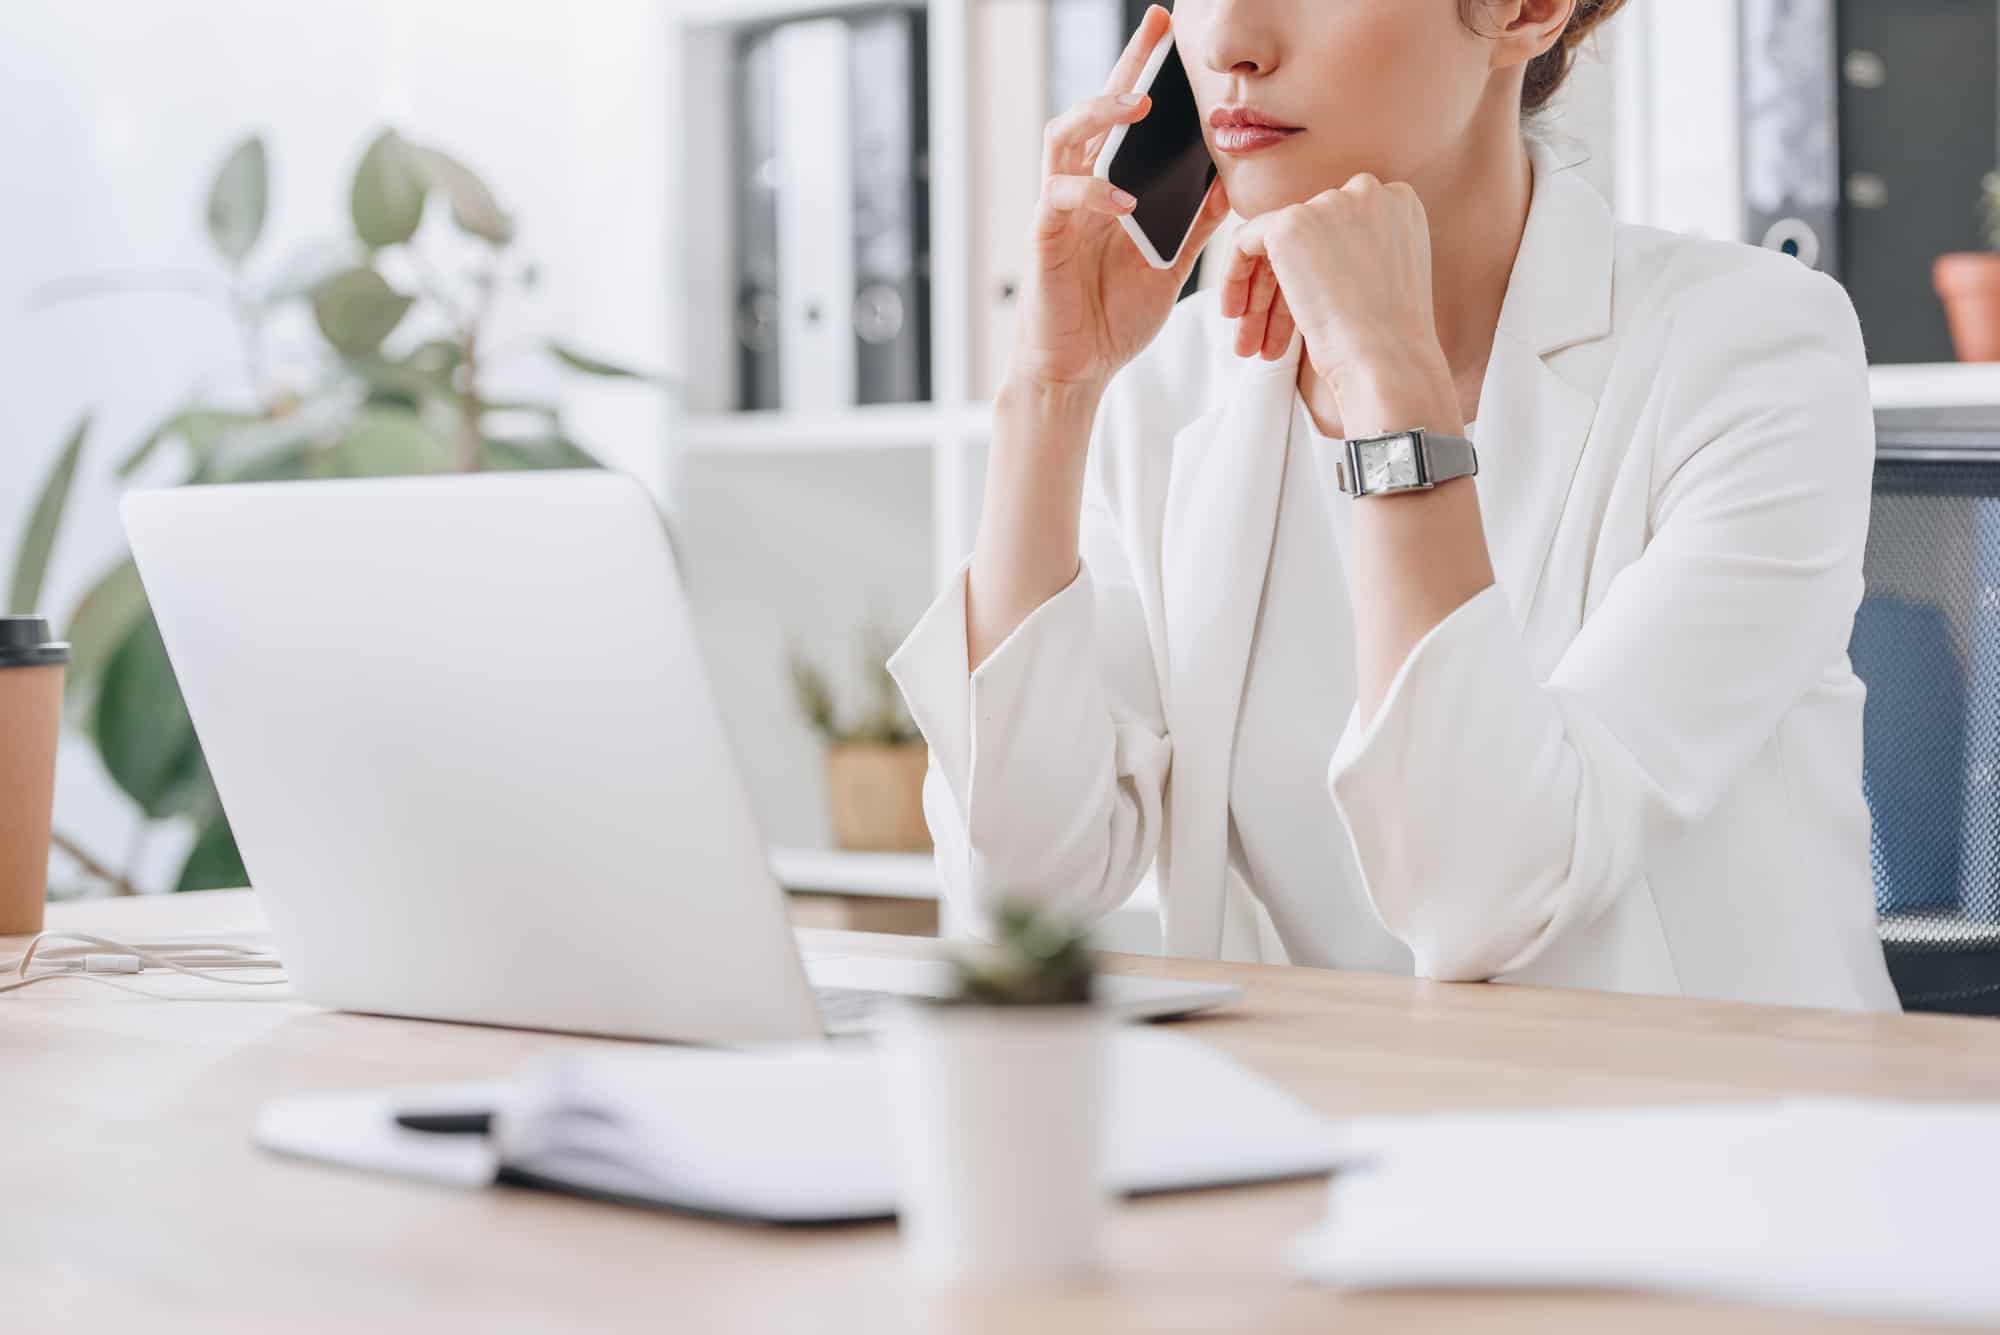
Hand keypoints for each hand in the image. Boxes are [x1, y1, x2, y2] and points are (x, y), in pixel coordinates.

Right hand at [1011, 4, 1232, 392]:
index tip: (1169, 31)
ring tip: (1139, 104)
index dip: (1144, 72)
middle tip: (1155, 32)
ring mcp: (1059, 209)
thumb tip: (1233, 182)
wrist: (1080, 369)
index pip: (1128, 121)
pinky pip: (1059, 197)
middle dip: (1125, 68)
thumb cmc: (1115, 316)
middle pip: (1095, 111)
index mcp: (1111, 187)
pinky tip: (1125, 201)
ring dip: (1099, 114)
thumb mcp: (1171, 264)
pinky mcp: (1044, 237)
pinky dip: (1093, 192)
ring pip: (1064, 138)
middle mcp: (1081, 188)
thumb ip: (1196, 222)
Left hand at [1220, 174, 1453, 416]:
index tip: (1302, 312)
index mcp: (1397, 205)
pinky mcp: (1290, 224)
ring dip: (1260, 295)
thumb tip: (1318, 265)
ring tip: (1250, 343)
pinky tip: (1237, 313)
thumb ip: (1360, 255)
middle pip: (1307, 238)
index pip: (1338, 232)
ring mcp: (1328, 205)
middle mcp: (1367, 193)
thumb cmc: (1391, 339)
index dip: (1316, 272)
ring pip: (1276, 243)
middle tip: (1269, 337)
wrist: (1387, 356)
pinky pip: (1246, 240)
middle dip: (1282, 290)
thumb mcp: (1385, 281)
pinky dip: (1235, 276)